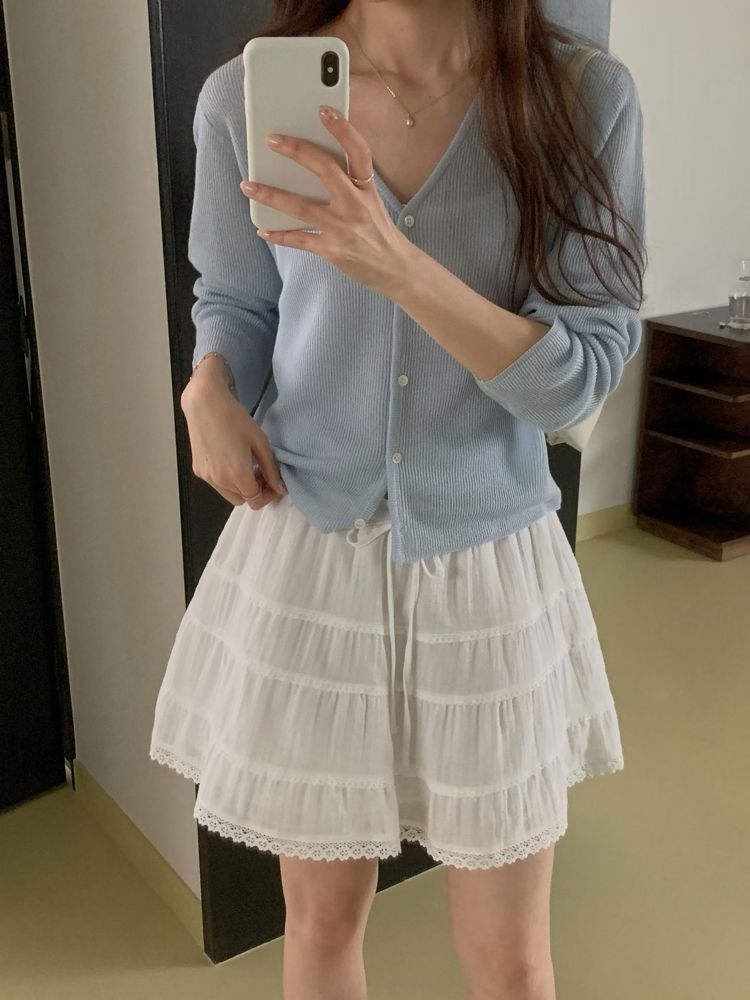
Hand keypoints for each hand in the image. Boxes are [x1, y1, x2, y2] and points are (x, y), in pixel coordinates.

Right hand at [182, 371, 285, 510]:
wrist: (204, 403)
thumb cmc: (235, 418)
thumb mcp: (260, 442)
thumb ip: (271, 469)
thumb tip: (280, 488)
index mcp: (237, 473)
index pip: (256, 500)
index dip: (268, 495)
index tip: (273, 481)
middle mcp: (219, 480)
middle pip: (243, 500)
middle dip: (255, 491)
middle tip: (261, 472)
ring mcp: (206, 476)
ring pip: (229, 495)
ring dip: (241, 487)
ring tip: (246, 465)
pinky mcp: (198, 470)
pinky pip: (217, 485)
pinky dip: (227, 480)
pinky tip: (230, 460)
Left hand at [239, 105, 410, 297]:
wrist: (397, 269)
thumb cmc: (380, 233)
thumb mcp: (373, 203)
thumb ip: (350, 185)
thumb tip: (312, 166)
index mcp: (368, 190)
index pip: (359, 152)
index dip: (343, 129)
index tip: (324, 110)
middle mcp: (356, 205)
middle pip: (326, 170)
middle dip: (297, 151)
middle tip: (272, 139)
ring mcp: (343, 228)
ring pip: (302, 207)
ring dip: (271, 195)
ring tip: (248, 185)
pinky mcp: (333, 250)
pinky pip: (300, 240)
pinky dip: (279, 234)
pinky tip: (263, 229)